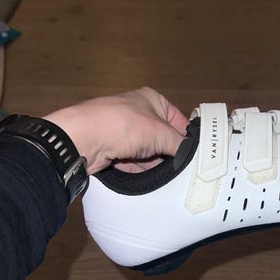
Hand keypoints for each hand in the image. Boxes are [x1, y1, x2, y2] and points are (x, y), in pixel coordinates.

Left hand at [44, 87, 187, 174]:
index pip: (177, 119)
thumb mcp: (160, 133)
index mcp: (151, 100)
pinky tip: (148, 179)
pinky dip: (140, 170)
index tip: (195, 154)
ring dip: (154, 164)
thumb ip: (180, 144)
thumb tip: (190, 154)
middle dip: (169, 154)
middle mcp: (138, 113)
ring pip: (147, 152)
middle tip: (182, 169)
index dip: (186, 136)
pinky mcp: (113, 150)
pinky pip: (133, 162)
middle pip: (162, 138)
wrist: (83, 139)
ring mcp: (124, 132)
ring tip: (167, 177)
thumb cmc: (124, 125)